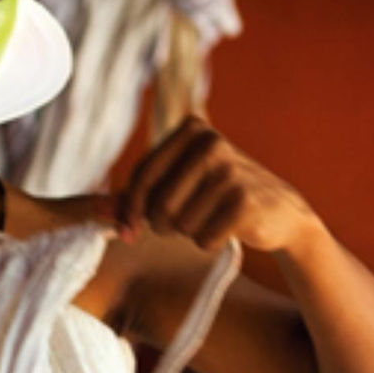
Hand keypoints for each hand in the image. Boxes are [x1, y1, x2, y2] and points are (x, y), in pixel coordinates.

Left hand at [118, 116, 322, 254]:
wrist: (279, 211)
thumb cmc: (216, 195)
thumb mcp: (177, 183)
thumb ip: (135, 196)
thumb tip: (94, 210)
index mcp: (191, 129)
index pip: (142, 176)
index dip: (130, 209)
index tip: (129, 230)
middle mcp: (211, 144)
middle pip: (158, 206)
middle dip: (163, 225)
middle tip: (182, 222)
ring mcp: (230, 172)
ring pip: (180, 226)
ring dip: (189, 233)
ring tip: (210, 218)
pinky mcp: (245, 203)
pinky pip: (203, 240)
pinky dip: (210, 242)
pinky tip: (228, 228)